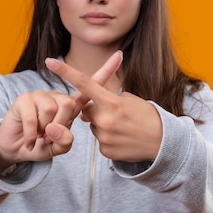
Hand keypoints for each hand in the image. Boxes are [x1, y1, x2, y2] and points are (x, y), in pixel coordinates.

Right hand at [0, 51, 122, 173]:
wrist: (16, 149)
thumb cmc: (42, 145)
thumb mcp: (59, 147)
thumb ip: (64, 141)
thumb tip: (54, 128)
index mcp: (71, 105)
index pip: (92, 86)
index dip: (106, 71)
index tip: (119, 56)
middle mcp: (57, 96)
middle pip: (69, 104)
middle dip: (60, 126)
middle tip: (50, 138)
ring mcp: (39, 95)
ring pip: (51, 110)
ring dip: (44, 132)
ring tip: (39, 136)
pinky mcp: (23, 99)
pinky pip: (33, 118)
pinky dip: (32, 135)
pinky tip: (30, 140)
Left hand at [45, 56, 162, 161]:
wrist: (164, 142)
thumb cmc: (147, 115)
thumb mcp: (129, 99)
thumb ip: (106, 99)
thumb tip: (87, 108)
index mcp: (111, 102)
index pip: (84, 83)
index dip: (65, 72)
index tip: (49, 62)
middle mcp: (104, 119)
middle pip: (87, 110)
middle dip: (97, 110)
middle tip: (117, 114)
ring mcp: (104, 137)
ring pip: (93, 126)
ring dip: (103, 125)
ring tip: (123, 128)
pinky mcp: (105, 151)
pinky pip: (99, 141)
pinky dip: (108, 139)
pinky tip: (123, 139)